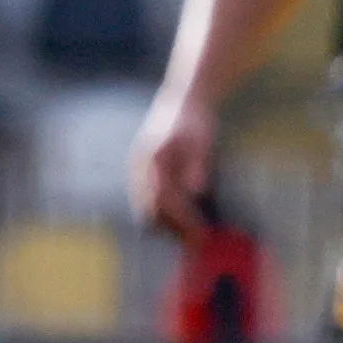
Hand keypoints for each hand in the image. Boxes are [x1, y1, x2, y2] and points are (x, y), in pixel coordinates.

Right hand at [131, 94, 215, 235]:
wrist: (184, 100)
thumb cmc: (196, 121)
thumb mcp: (202, 141)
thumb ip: (198, 164)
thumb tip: (197, 190)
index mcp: (154, 159)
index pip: (164, 201)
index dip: (182, 221)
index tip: (201, 235)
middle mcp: (142, 168)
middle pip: (150, 211)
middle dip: (173, 229)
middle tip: (198, 241)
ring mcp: (141, 171)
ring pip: (147, 209)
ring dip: (168, 225)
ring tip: (193, 234)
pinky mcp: (146, 174)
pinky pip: (150, 202)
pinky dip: (165, 214)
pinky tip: (186, 220)